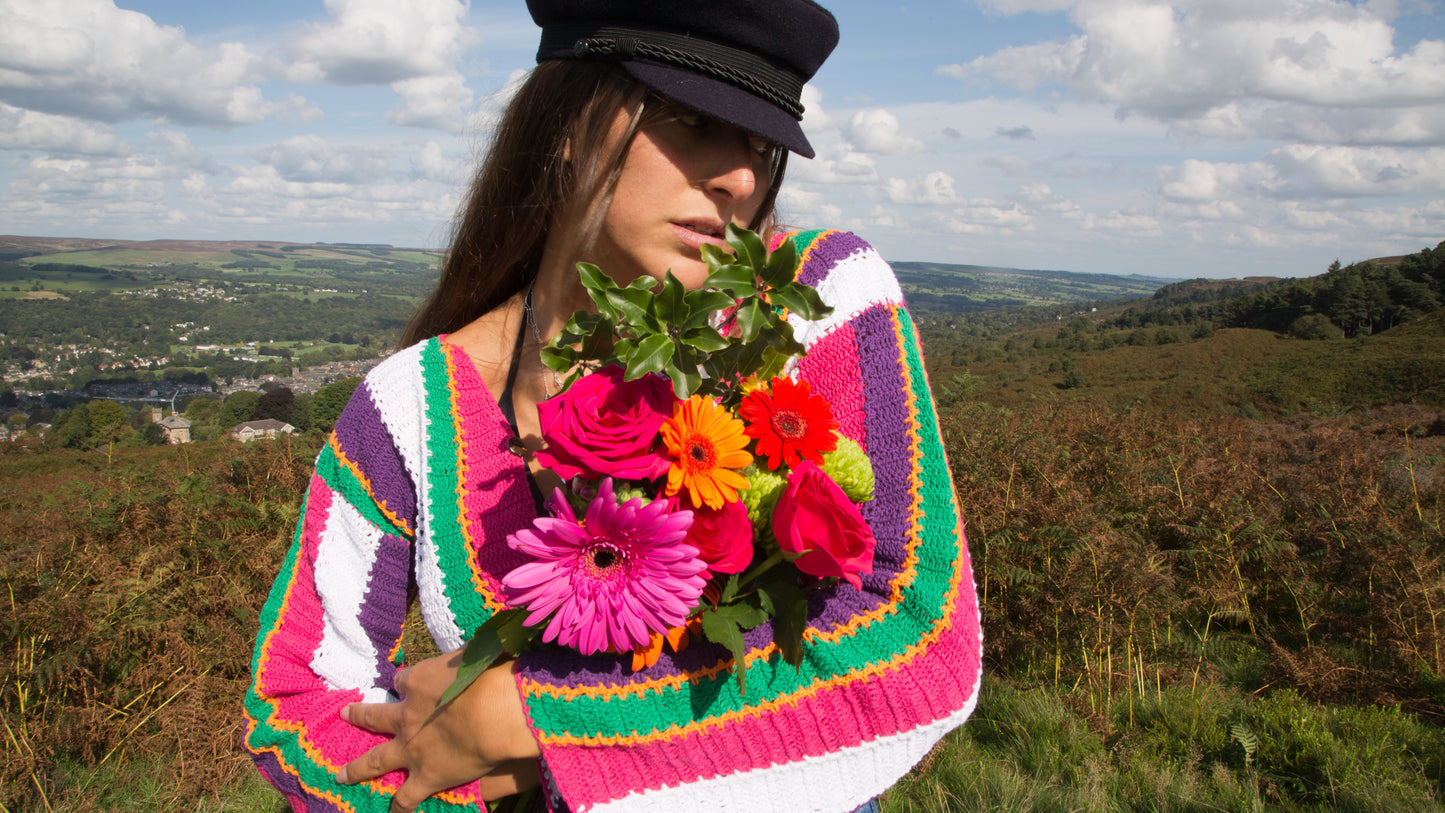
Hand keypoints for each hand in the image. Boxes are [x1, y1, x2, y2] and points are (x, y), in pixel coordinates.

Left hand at [337, 652, 541, 811]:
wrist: (495, 712)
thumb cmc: (490, 677)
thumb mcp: (473, 654)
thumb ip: (464, 657)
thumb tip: (469, 653)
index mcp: (417, 683)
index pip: (403, 681)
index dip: (408, 682)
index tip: (412, 683)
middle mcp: (406, 717)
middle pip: (375, 717)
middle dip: (359, 716)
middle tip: (345, 714)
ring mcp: (411, 749)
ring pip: (376, 761)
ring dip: (357, 769)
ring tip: (341, 776)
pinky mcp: (426, 776)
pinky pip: (405, 797)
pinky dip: (398, 806)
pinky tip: (393, 812)